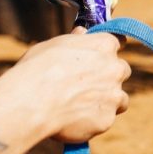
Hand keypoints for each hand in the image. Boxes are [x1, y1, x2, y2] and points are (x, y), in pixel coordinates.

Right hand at [0, 32, 130, 143]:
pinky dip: (94, 121)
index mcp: (104, 46)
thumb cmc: (36, 70)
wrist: (31, 103)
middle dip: (110, 76)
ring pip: (120, 98)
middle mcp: (115, 69)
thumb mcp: (53, 46)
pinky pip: (105, 119)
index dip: (106, 51)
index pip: (116, 42)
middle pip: (122, 71)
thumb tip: (82, 32)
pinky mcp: (107, 119)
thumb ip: (74, 41)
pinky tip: (74, 120)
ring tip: (82, 106)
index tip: (100, 56)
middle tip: (88, 84)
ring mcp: (113, 95)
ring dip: (107, 100)